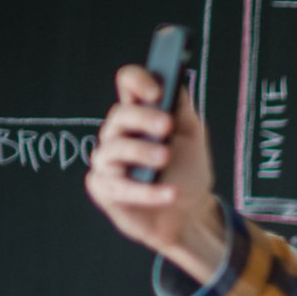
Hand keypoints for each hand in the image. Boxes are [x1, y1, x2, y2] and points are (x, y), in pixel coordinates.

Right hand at [85, 66, 225, 279]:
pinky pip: (121, 188)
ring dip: (142, 152)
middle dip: (143, 118)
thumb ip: (181, 111)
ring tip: (166, 157)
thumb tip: (174, 83)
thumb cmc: (186, 172)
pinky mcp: (104, 188)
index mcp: (139, 115)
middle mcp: (118, 134)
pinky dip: (147, 192)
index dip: (137, 81)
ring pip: (115, 149)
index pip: (127, 84)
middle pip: (120, 115)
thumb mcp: (192, 137)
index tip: (157, 92)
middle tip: (166, 126)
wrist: (190, 214)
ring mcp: (107, 161)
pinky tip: (169, 193)